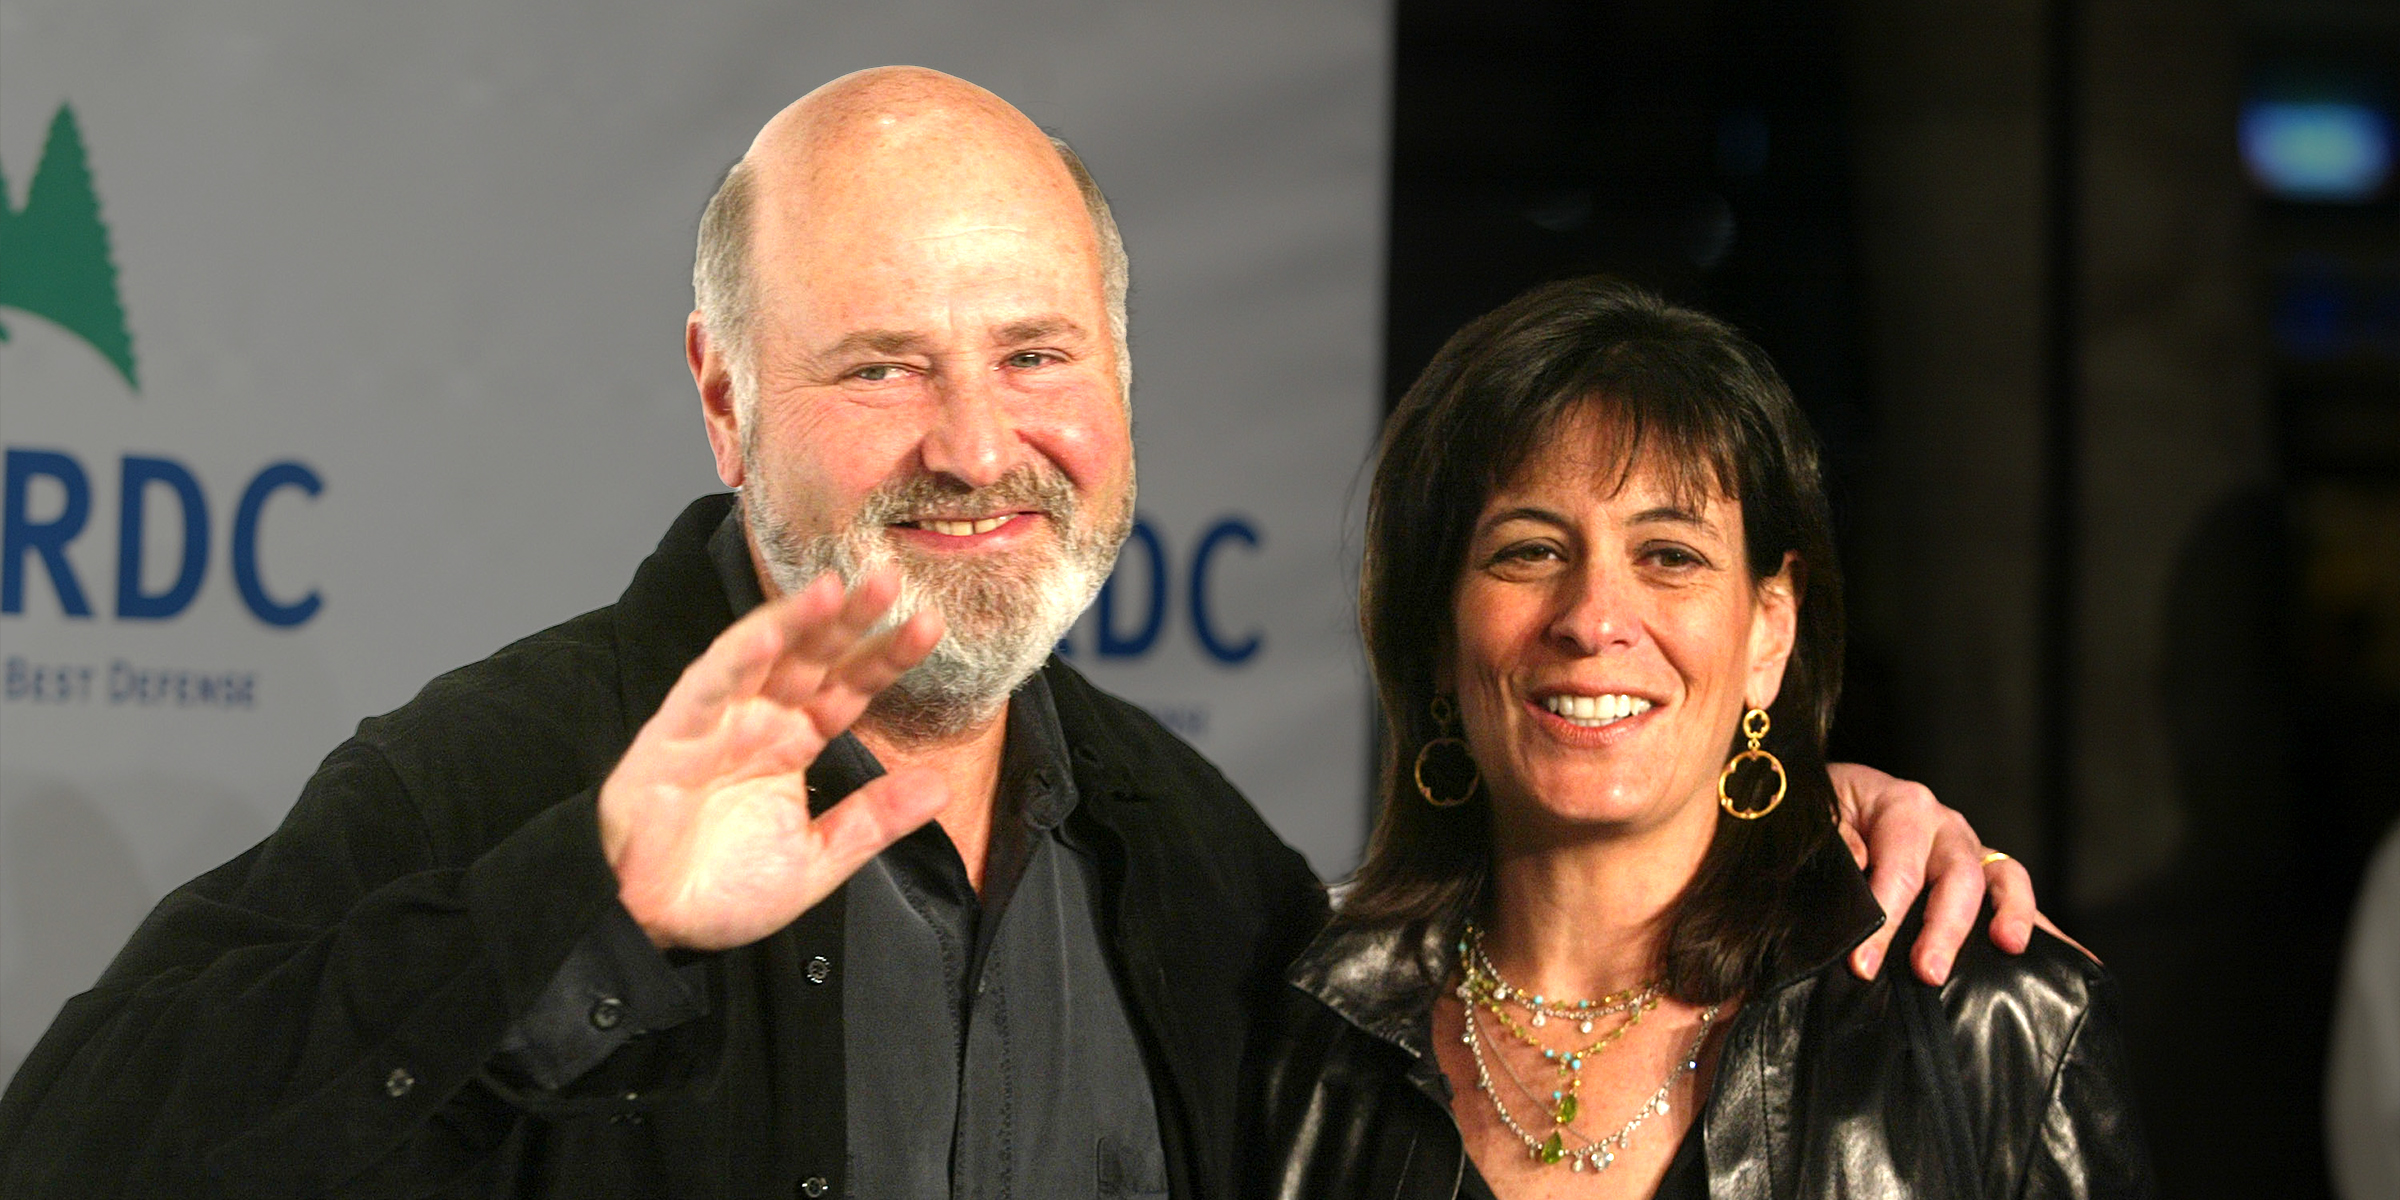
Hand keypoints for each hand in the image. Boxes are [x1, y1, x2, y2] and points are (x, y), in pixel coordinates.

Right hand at [598, 569, 949, 950]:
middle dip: (849, 620)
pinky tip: (769, 628)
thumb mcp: (816, 860)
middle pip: (812, 658)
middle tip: (890, 580)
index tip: (929, 627)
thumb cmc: (720, 890)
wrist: (647, 924)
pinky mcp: (672, 733)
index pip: (848, 689)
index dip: (886, 658)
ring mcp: (716, 722)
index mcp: (792, 743)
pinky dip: (737, 656)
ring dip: (794, 619)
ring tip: (834, 587)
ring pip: (762, 656)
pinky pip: (708, 686)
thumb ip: (873, 822)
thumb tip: (940, 787)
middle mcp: (758, 721)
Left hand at [1828, 762, 2052, 984]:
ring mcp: (1969, 848)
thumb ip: (1836, 841)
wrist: (1837, 798)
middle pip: (1957, 876)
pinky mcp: (1983, 873)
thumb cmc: (1826, 813)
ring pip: (2003, 878)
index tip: (1864, 964)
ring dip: (2012, 914)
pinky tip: (2076, 961)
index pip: (1898, 868)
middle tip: (1927, 973)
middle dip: (1945, 928)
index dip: (1883, 919)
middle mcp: (1944, 825)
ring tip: (2010, 947)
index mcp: (1902, 806)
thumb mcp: (1819, 816)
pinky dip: (2047, 928)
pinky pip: (2019, 898)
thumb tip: (1861, 864)